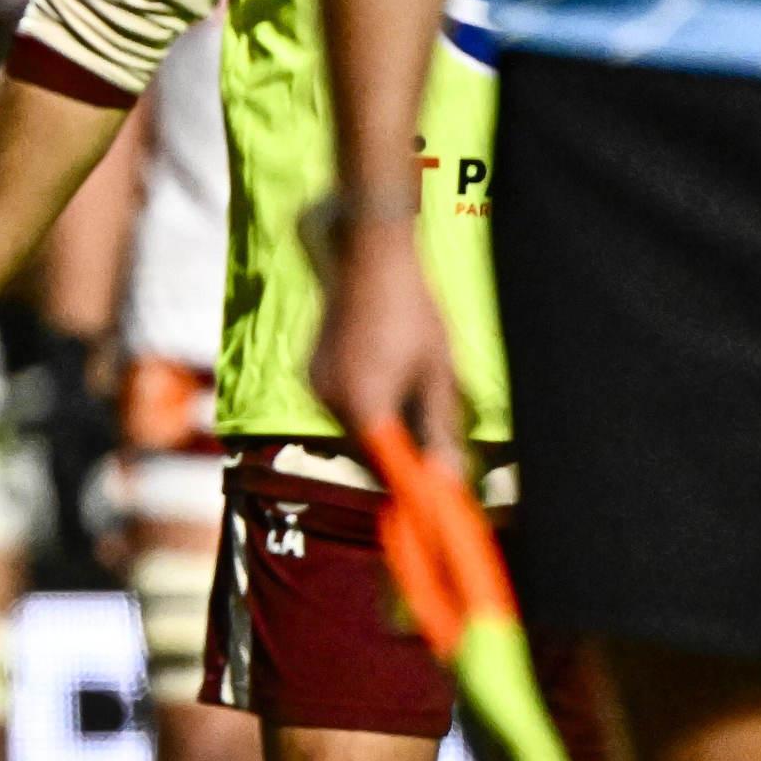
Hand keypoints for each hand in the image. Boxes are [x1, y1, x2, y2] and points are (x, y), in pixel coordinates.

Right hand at [307, 216, 465, 473]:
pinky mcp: (312, 373)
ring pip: (350, 434)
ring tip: (416, 421)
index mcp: (362, 406)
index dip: (411, 489)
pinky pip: (337, 411)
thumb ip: (441, 431)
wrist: (369, 259)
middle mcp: (329, 402)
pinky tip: (389, 394)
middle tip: (434, 462)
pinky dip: (362, 416)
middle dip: (397, 464)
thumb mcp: (438, 375)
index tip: (435, 500)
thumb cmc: (412, 314)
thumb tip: (448, 480)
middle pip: (364, 455)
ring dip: (380, 439)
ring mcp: (315, 386)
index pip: (385, 471)